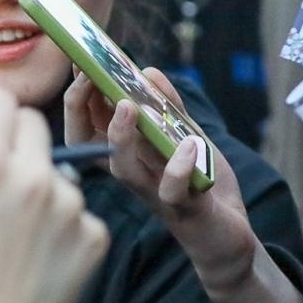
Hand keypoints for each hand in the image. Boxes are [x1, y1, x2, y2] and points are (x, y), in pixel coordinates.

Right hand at [0, 81, 107, 302]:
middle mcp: (35, 176)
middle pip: (33, 123)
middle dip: (14, 143)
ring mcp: (72, 206)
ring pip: (57, 167)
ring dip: (39, 184)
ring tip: (16, 229)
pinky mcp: (95, 233)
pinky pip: (77, 207)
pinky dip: (61, 222)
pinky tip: (38, 250)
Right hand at [73, 69, 252, 286]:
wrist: (226, 237)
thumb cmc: (199, 187)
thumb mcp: (185, 138)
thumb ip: (168, 107)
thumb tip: (147, 71)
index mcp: (125, 157)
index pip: (83, 127)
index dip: (75, 97)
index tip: (79, 65)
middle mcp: (131, 176)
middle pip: (87, 145)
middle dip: (79, 109)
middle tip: (89, 78)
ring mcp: (154, 194)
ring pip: (123, 169)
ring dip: (120, 137)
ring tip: (127, 106)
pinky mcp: (184, 210)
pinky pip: (173, 191)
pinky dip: (179, 168)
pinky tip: (190, 145)